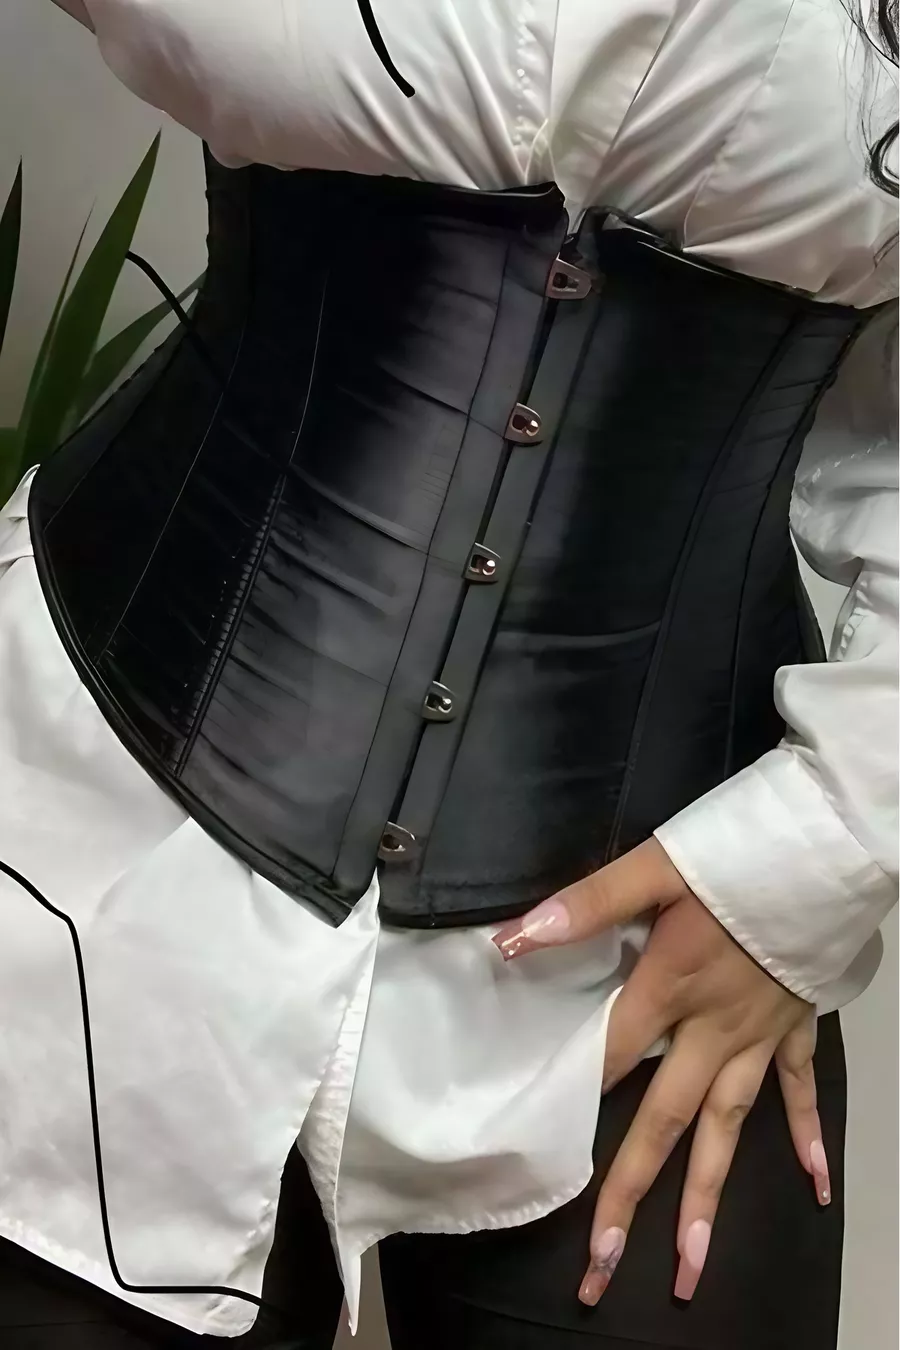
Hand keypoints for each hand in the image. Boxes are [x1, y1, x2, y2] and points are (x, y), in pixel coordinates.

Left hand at [492, 839, 830, 1304]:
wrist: (828, 848)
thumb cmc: (738, 853)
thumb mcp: (655, 866)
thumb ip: (587, 905)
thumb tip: (513, 939)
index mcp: (671, 987)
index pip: (610, 1052)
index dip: (574, 1097)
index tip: (544, 1158)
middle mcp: (713, 1027)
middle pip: (665, 1119)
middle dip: (632, 1191)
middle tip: (602, 1264)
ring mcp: (759, 1034)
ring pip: (729, 1126)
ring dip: (708, 1196)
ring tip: (690, 1265)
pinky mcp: (797, 1024)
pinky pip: (802, 1089)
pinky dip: (808, 1134)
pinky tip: (817, 1184)